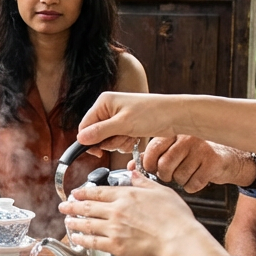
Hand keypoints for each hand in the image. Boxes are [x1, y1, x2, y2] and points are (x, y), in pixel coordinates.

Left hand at [58, 171, 207, 255]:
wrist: (179, 240)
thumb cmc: (175, 218)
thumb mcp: (161, 191)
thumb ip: (143, 182)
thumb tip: (133, 172)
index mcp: (126, 195)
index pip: (98, 191)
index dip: (83, 192)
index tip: (76, 192)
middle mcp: (116, 211)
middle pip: (88, 207)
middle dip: (72, 206)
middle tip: (63, 206)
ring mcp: (114, 229)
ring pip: (87, 224)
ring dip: (74, 222)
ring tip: (67, 222)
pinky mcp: (115, 246)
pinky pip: (92, 242)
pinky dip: (81, 239)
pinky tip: (76, 238)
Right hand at [74, 92, 192, 157]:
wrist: (175, 116)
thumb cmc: (152, 113)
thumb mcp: (123, 124)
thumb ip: (99, 132)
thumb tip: (80, 139)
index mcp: (103, 102)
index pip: (85, 126)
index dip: (89, 141)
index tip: (98, 153)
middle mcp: (108, 109)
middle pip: (96, 135)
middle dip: (110, 141)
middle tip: (123, 137)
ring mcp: (118, 117)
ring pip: (108, 140)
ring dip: (119, 143)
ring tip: (132, 136)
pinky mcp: (127, 125)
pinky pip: (119, 140)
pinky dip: (126, 142)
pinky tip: (136, 137)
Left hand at [139, 136, 255, 192]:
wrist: (227, 158)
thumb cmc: (195, 156)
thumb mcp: (172, 152)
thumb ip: (150, 157)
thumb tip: (130, 166)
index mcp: (173, 133)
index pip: (152, 150)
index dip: (149, 165)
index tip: (153, 169)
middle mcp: (187, 138)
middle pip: (164, 166)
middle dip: (165, 176)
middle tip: (171, 174)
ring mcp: (201, 149)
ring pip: (179, 176)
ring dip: (180, 181)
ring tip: (187, 174)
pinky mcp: (213, 162)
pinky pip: (193, 183)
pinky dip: (193, 186)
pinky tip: (197, 178)